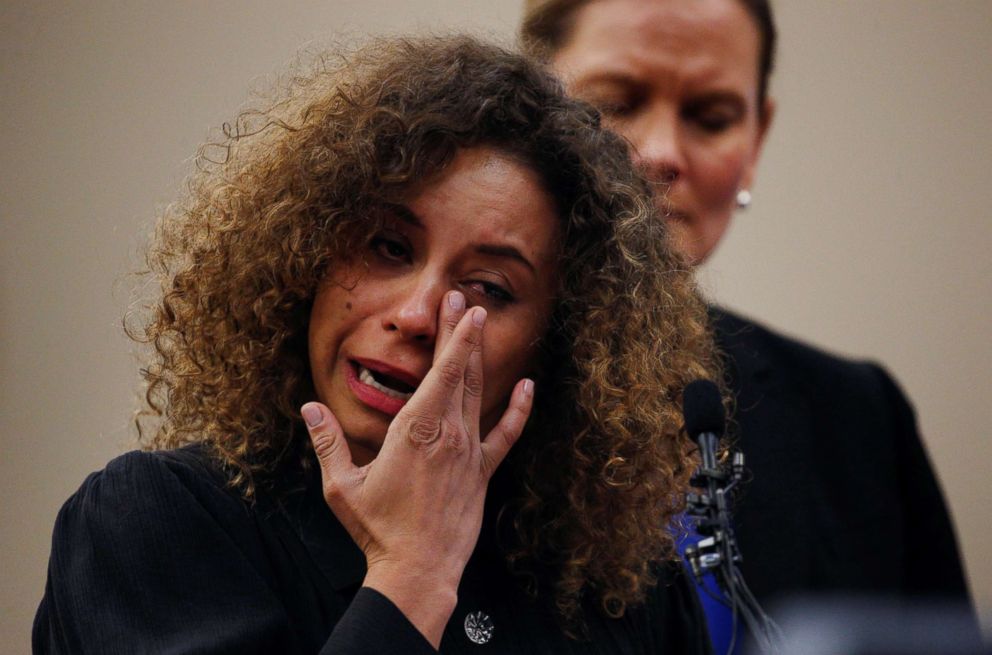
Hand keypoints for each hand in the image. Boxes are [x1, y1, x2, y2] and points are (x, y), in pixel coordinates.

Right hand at [301, 291, 533, 646]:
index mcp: (414, 429)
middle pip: (460, 372)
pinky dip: (518, 409)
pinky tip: (528, 386)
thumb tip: (308, 408)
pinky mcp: (482, 472)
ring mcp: (469, 451)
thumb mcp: (341, 486)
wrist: (417, 570)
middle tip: (465, 300)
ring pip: (479, 394)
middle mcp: (447, 433)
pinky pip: (506, 434)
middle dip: (462, 333)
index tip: (462, 308)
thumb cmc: (377, 528)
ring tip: (483, 325)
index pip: (441, 371)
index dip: (454, 336)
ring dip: (480, 358)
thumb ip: (327, 442)